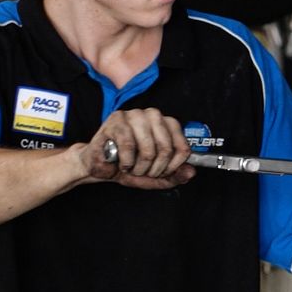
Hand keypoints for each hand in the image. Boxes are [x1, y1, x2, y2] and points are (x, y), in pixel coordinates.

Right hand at [78, 108, 195, 189]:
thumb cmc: (128, 166)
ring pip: (148, 148)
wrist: (100, 166)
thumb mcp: (155, 176)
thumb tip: (191, 172)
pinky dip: (126, 162)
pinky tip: (122, 163)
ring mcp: (134, 114)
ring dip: (140, 167)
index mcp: (167, 124)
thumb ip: (175, 175)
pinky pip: (128, 145)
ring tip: (132, 167)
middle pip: (166, 148)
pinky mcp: (116, 119)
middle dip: (155, 169)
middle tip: (144, 171)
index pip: (183, 147)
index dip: (173, 166)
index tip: (163, 172)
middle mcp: (153, 115)